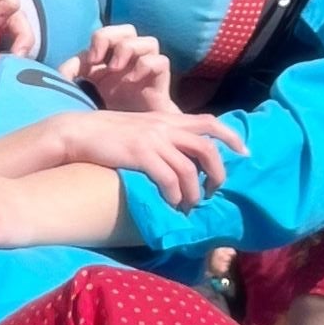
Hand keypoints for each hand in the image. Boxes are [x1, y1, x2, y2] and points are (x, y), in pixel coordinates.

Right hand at [49, 109, 244, 209]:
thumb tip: (180, 154)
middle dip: (217, 173)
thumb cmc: (107, 133)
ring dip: (194, 192)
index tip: (244, 152)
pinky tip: (172, 204)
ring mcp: (153, 140)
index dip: (231, 137)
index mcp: (167, 119)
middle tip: (215, 191)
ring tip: (190, 205)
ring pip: (189, 169)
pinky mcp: (140, 154)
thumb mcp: (141, 127)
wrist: (78, 132)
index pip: (209, 122)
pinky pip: (168, 178)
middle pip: (206, 148)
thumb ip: (162, 135)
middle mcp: (164, 127)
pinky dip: (174, 195)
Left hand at [60, 24, 176, 112]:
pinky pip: (161, 61)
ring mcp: (147, 71)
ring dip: (129, 50)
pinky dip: (146, 66)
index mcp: (111, 61)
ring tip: (116, 69)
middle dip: (113, 37)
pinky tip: (131, 81)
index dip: (98, 41)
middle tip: (100, 60)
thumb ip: (71, 79)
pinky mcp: (160, 83)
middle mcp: (131, 62)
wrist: (131, 142)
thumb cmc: (106, 117)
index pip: (106, 35)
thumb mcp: (83, 95)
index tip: (89, 63)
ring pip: (149, 42)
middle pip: (128, 30)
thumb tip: (61, 74)